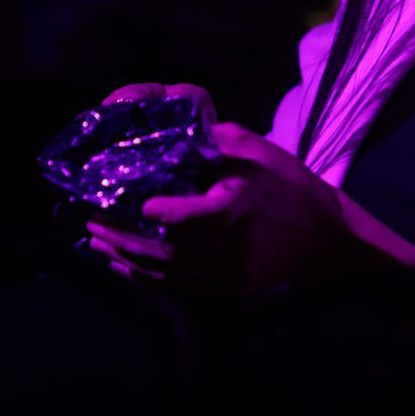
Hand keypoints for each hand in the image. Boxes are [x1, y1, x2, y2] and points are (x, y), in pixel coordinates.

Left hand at [86, 84, 354, 294]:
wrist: (324, 241)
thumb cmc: (289, 188)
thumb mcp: (256, 151)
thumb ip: (213, 139)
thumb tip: (172, 127)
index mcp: (230, 209)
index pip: (185, 216)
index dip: (156, 213)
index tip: (129, 204)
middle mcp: (220, 247)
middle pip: (159, 249)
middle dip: (120, 236)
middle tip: (90, 222)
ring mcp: (218, 274)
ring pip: (159, 272)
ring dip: (124, 258)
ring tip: (96, 241)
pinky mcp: (219, 289)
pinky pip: (171, 286)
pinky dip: (142, 276)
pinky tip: (122, 264)